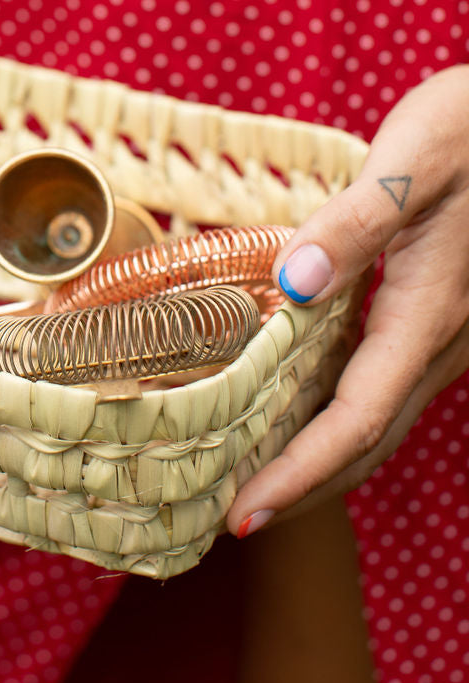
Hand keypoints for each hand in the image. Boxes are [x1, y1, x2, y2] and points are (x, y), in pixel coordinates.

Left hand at [228, 65, 468, 535]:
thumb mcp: (411, 162)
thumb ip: (354, 224)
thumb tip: (293, 283)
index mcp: (429, 314)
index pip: (356, 420)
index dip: (299, 474)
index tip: (244, 514)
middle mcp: (443, 341)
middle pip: (369, 442)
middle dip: (304, 488)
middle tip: (235, 519)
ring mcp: (448, 334)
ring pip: (382, 420)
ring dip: (322, 459)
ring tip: (258, 476)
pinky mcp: (442, 316)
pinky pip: (388, 387)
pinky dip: (341, 417)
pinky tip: (300, 405)